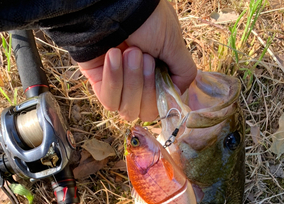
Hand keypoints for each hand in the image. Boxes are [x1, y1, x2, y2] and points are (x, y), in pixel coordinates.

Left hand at [78, 0, 195, 121]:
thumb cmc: (146, 19)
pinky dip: (114, 79)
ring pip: (128, 109)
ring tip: (129, 51)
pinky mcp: (99, 84)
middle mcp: (139, 84)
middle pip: (146, 112)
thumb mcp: (175, 45)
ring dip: (132, 80)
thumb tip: (179, 94)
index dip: (161, 94)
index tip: (158, 68)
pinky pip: (110, 101)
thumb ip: (183, 73)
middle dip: (145, 85)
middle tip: (142, 55)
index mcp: (158, 76)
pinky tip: (113, 55)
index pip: (162, 107)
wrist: (114, 5)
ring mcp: (119, 86)